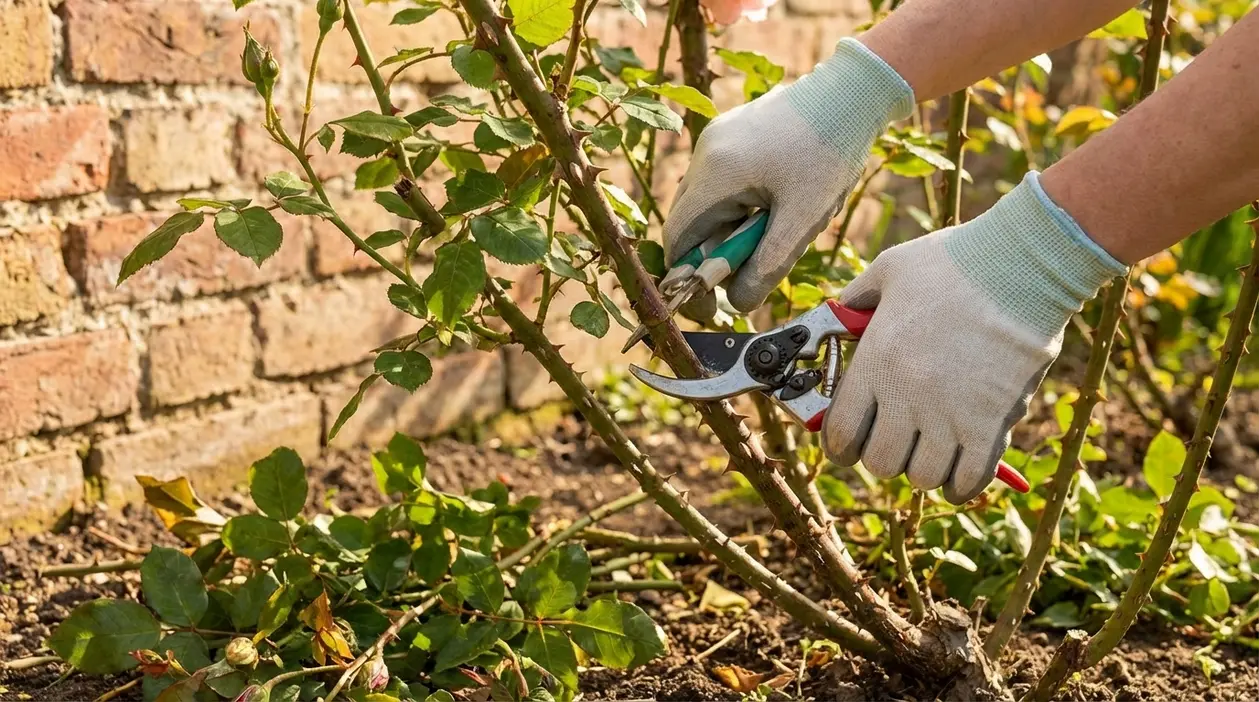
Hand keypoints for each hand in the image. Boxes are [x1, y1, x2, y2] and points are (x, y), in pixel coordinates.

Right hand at [663, 38, 913, 312]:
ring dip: (729, 230)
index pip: (677, 240)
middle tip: (750, 273)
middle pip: (688, 223)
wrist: (853, 90)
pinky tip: (775, 203)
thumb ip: (767, 266)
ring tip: (773, 231)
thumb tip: (736, 305)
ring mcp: (715, 139)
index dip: (687, 279)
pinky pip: (720, 183)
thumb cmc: (830, 152)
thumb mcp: (802, 220)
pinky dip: (738, 206)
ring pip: (705, 204)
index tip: (710, 306)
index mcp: (716, 174)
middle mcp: (705, 153)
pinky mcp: (729, 133)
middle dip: (713, 256)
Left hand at [822, 172, 1127, 503]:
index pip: (840, 434)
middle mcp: (906, 396)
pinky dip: (962, 484)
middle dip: (883, 456)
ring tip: (932, 449)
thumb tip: (838, 314)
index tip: (847, 445)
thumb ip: (856, 299)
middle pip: (880, 463)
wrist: (1021, 262)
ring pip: (923, 477)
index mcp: (874, 362)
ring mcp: (950, 414)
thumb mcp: (888, 271)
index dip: (839, 447)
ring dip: (924, 469)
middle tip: (896, 440)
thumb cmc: (952, 261)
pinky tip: (960, 469)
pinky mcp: (992, 423)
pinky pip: (970, 479)